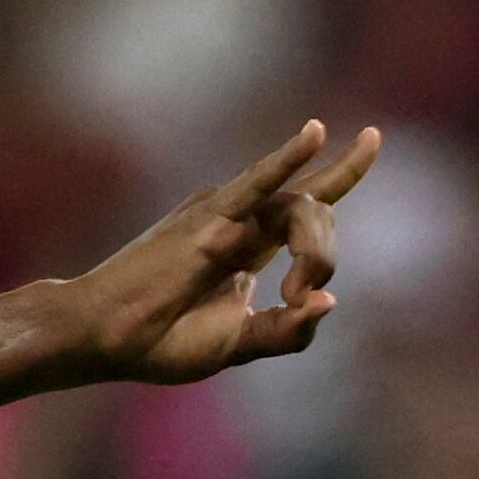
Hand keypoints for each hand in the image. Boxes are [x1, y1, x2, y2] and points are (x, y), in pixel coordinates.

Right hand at [60, 120, 381, 384]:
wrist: (105, 339)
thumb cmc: (156, 343)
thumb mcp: (235, 345)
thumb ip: (285, 331)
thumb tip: (330, 300)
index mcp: (246, 250)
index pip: (308, 203)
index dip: (345, 170)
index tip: (374, 139)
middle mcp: (239, 222)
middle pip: (314, 211)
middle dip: (324, 254)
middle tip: (298, 298)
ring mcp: (224, 216)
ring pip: (297, 207)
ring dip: (313, 245)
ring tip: (298, 286)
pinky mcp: (208, 220)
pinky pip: (257, 184)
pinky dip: (287, 159)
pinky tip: (317, 133)